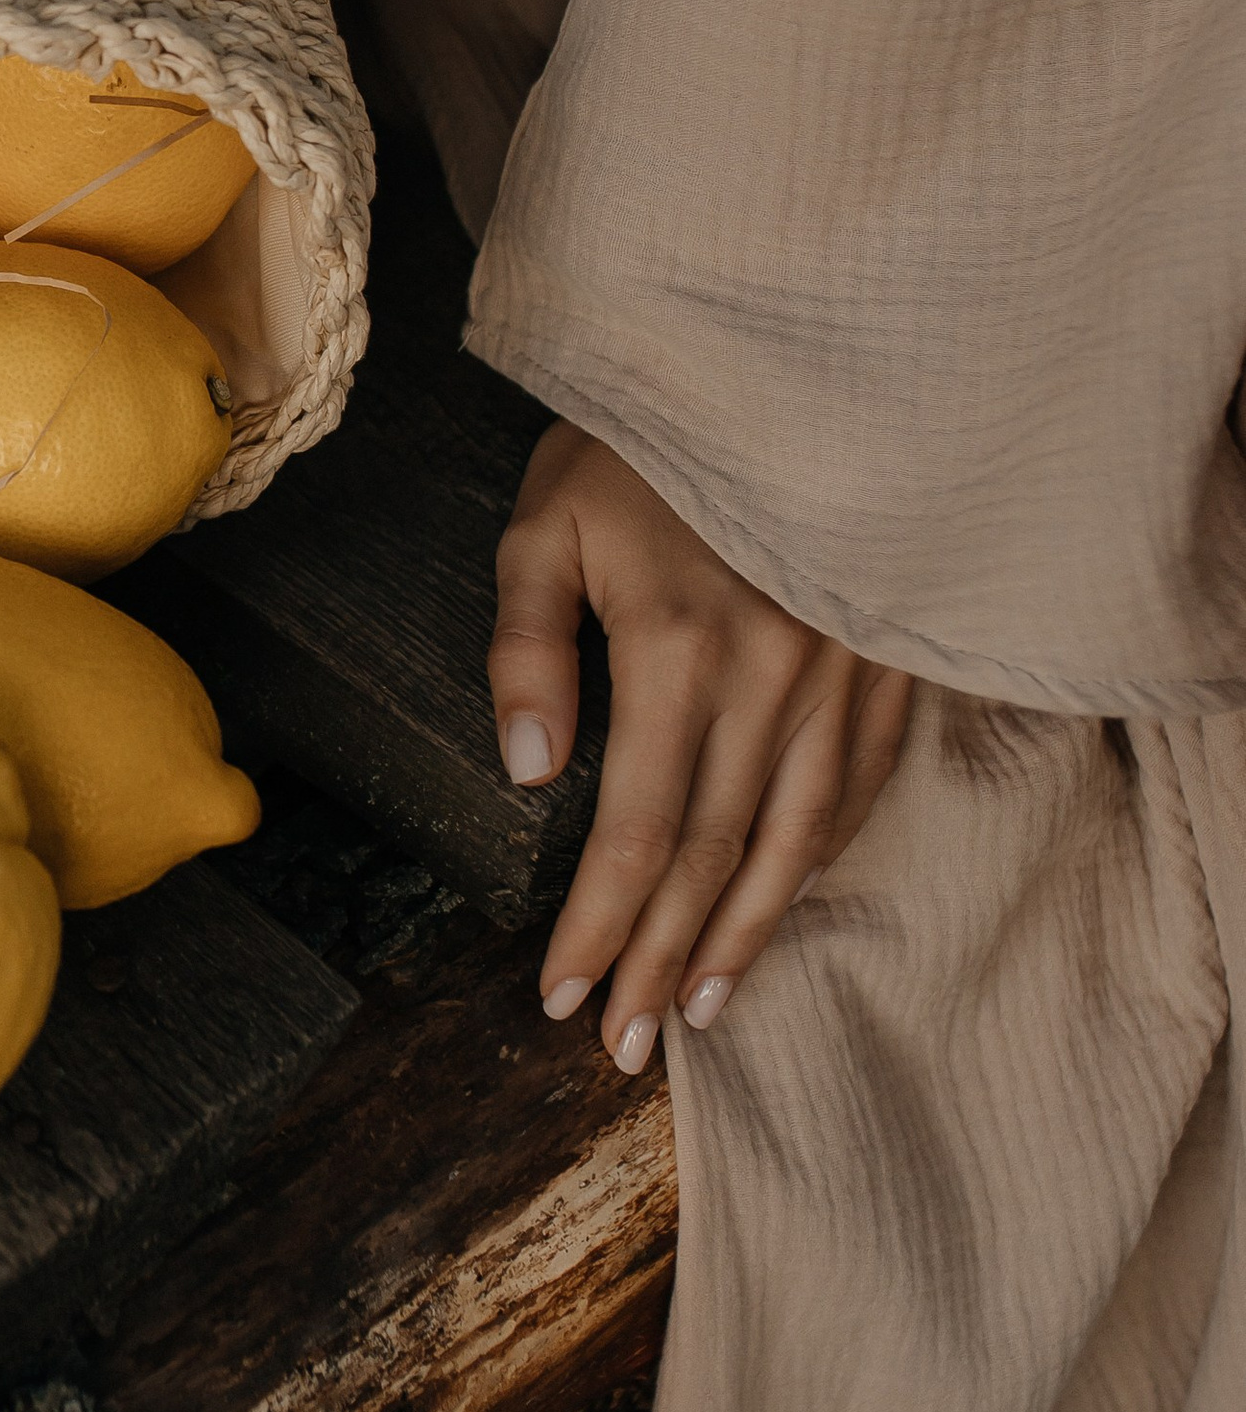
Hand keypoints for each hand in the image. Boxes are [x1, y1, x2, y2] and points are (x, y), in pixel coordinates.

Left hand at [490, 422, 911, 1072]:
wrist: (775, 364)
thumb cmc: (638, 441)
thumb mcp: (548, 521)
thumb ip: (529, 648)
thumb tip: (532, 775)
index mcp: (678, 647)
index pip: (637, 830)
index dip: (601, 925)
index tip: (563, 995)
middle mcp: (772, 676)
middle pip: (714, 858)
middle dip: (663, 962)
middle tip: (625, 1047)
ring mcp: (841, 673)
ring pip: (795, 840)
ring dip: (743, 937)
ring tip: (700, 1012)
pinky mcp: (883, 661)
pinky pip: (855, 786)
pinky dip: (814, 861)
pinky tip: (779, 905)